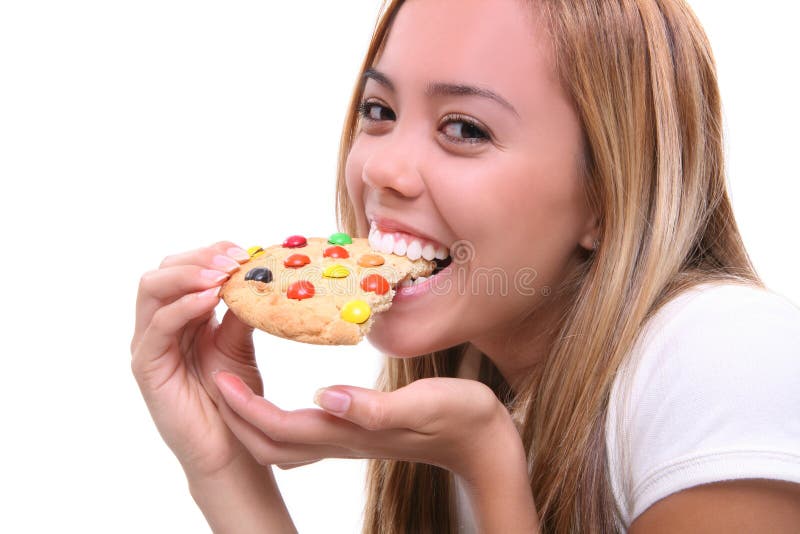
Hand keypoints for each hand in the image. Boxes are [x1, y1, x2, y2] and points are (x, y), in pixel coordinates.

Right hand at [131, 241, 264, 480]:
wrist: (230, 446)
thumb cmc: (234, 396)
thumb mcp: (241, 341)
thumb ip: (239, 309)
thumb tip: (254, 272)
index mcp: (182, 315)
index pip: (184, 268)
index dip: (210, 253)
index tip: (241, 252)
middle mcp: (160, 324)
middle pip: (162, 272)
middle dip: (198, 259)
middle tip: (232, 261)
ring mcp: (150, 344)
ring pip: (151, 290)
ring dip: (188, 275)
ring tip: (221, 276)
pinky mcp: (147, 366)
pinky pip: (158, 326)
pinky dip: (182, 306)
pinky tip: (210, 299)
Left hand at [211, 371, 519, 480]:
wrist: (482, 442)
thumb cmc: (459, 420)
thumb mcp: (421, 405)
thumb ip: (372, 407)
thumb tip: (324, 395)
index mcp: (350, 433)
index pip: (279, 429)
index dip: (244, 407)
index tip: (217, 375)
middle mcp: (341, 440)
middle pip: (268, 444)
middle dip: (234, 416)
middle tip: (210, 376)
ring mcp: (347, 439)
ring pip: (281, 440)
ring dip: (250, 415)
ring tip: (232, 378)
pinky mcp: (356, 431)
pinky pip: (300, 428)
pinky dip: (275, 410)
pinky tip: (274, 385)